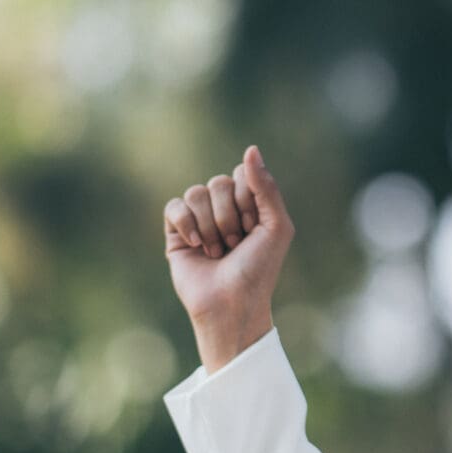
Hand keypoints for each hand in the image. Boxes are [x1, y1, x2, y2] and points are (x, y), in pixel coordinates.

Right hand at [163, 144, 292, 367]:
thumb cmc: (259, 269)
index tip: (255, 228)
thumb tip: (250, 149)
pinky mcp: (175, 233)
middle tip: (235, 244)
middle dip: (229, 216)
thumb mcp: (277, 226)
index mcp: (249, 203)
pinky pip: (174, 207)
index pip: (242, 174)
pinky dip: (187, 225)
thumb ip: (267, 187)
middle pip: (218, 182)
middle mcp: (224, 208)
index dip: (248, 200)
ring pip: (195, 193)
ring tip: (218, 252)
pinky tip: (197, 246)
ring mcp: (199, 219)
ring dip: (210, 226)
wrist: (232, 303)